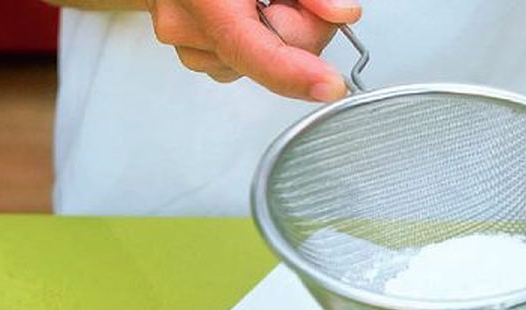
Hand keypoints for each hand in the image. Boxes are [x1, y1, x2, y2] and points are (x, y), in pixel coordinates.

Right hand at [146, 0, 359, 99]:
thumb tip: (340, 13)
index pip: (253, 50)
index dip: (297, 72)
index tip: (329, 84)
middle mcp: (186, 27)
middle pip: (271, 57)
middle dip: (299, 27)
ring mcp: (186, 44)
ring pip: (261, 63)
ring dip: (279, 32)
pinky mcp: (194, 53)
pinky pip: (245, 61)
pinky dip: (259, 38)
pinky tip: (249, 8)